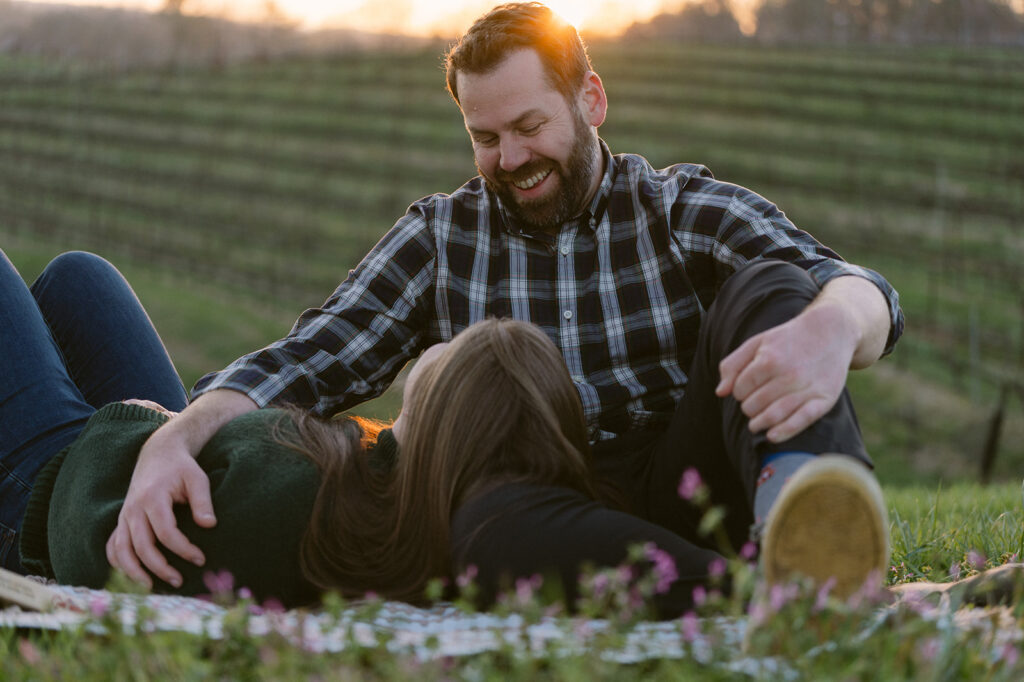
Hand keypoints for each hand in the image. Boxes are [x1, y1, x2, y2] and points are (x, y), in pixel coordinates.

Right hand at [106, 389, 256, 586]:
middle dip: (160, 568)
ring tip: (151, 587)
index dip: (183, 549)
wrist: (158, 454)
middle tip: (179, 581)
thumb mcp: (197, 478)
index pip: (166, 532)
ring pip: (121, 550)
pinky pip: (112, 546)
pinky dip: (118, 563)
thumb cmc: (181, 467)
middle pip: (142, 547)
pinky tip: (132, 575)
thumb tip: (210, 525)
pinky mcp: (121, 520)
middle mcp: (133, 509)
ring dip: (134, 572)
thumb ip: (203, 501)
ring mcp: (124, 516)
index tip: (200, 559)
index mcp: (153, 498)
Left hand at [715, 303, 857, 442]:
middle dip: (748, 407)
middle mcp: (788, 375)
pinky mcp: (824, 399)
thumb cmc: (788, 340)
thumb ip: (733, 365)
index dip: (739, 392)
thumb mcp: (756, 343)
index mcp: (769, 360)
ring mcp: (807, 388)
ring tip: (756, 424)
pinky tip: (772, 436)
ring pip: (773, 415)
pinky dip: (784, 431)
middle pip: (754, 405)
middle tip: (753, 404)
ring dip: (759, 423)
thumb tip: (720, 392)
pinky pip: (802, 420)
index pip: (740, 389)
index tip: (746, 389)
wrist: (831, 332)